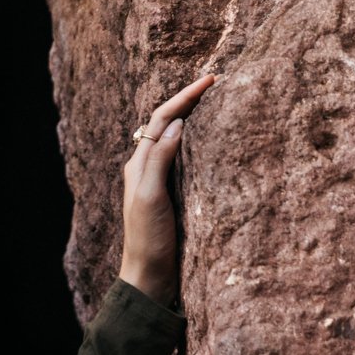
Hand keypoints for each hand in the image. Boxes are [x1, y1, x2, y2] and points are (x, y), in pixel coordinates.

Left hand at [119, 73, 216, 306]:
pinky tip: (211, 140)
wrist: (148, 275)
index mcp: (138, 164)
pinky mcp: (171, 194)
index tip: (211, 79)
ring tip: (215, 100)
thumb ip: (159, 160)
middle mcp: (146, 167)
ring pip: (174, 138)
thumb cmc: (149, 239)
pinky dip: (197, 141)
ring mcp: (158, 180)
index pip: (161, 119)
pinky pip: (183, 157)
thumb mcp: (152, 197)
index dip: (185, 97)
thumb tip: (175, 124)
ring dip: (192, 117)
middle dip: (189, 100)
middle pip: (166, 123)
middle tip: (216, 82)